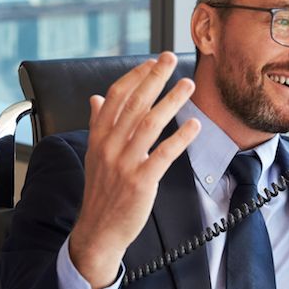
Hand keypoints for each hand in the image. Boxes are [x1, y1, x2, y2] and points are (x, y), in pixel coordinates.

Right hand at [68, 52, 199, 288]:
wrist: (98, 230)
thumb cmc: (101, 192)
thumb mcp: (93, 155)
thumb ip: (97, 124)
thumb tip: (96, 98)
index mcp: (98, 137)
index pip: (116, 97)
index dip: (135, 76)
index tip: (152, 62)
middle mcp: (109, 146)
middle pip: (134, 103)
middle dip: (154, 77)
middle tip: (171, 58)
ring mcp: (125, 163)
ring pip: (150, 123)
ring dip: (171, 100)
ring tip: (188, 84)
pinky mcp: (141, 181)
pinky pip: (164, 153)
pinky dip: (180, 137)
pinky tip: (194, 124)